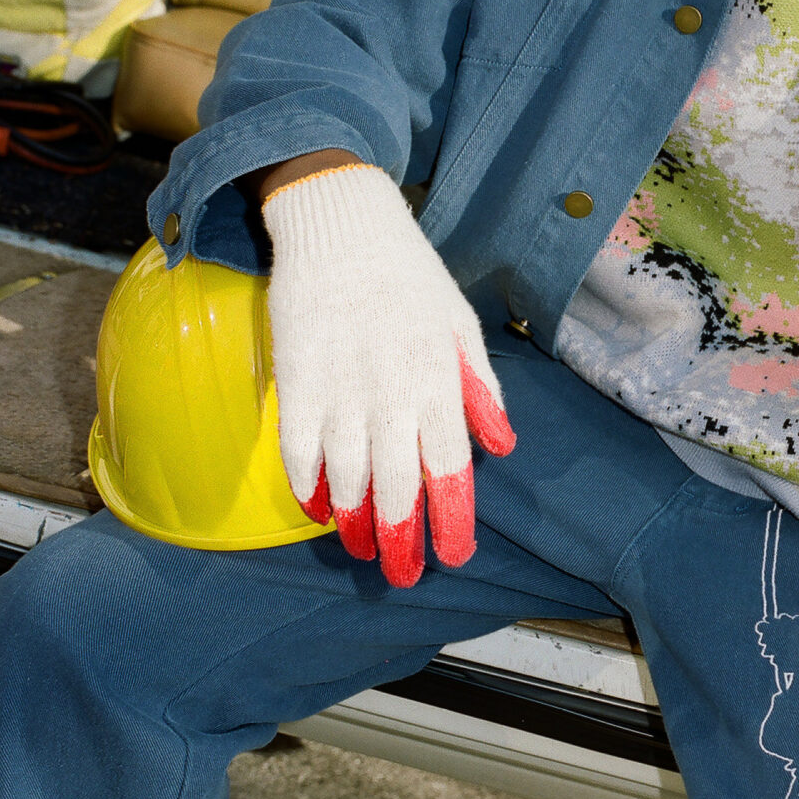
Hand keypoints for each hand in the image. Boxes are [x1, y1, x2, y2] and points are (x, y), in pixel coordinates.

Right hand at [262, 163, 513, 587]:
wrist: (341, 224)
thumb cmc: (410, 277)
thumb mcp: (462, 324)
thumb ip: (480, 388)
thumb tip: (502, 446)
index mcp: (438, 377)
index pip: (449, 464)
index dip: (451, 516)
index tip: (453, 555)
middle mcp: (391, 389)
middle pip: (395, 482)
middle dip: (400, 536)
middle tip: (403, 573)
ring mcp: (340, 386)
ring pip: (346, 474)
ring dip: (352, 520)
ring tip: (360, 548)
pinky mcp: (296, 377)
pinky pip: (298, 447)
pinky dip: (307, 484)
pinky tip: (317, 507)